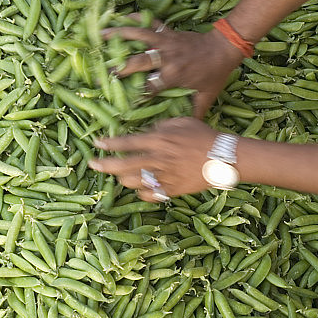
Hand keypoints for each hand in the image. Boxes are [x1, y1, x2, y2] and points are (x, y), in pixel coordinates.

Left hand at [88, 117, 219, 201]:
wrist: (223, 157)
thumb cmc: (203, 136)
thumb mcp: (181, 122)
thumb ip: (160, 126)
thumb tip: (146, 132)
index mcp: (159, 140)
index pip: (127, 143)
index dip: (109, 144)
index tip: (96, 144)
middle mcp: (158, 159)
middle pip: (123, 166)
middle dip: (104, 165)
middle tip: (94, 164)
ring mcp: (164, 176)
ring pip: (132, 182)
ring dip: (123, 179)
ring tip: (121, 176)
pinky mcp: (172, 190)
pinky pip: (149, 195)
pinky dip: (142, 192)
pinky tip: (141, 188)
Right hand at [102, 17, 244, 119]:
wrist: (224, 48)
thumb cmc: (214, 74)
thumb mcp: (206, 97)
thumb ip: (194, 113)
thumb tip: (184, 130)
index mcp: (174, 75)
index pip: (149, 88)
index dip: (134, 95)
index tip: (118, 101)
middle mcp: (167, 57)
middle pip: (138, 62)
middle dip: (119, 67)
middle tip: (101, 73)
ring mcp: (167, 42)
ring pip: (140, 35)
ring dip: (119, 34)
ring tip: (100, 35)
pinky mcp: (169, 32)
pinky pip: (150, 23)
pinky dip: (136, 18)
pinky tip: (121, 17)